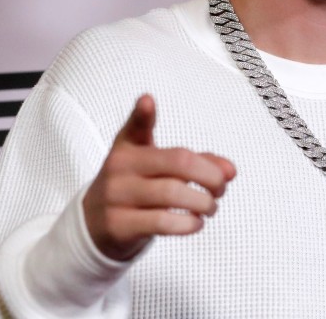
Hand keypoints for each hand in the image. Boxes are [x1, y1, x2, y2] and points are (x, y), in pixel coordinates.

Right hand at [83, 94, 236, 260]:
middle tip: (221, 188)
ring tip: (210, 207)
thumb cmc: (138, 189)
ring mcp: (116, 196)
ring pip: (173, 193)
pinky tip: (196, 223)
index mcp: (129, 147)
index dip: (142, 113)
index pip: (135, 126)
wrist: (95, 225)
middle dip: (211, 176)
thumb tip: (230, 171)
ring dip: (204, 203)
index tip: (147, 100)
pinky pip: (162, 222)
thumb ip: (197, 162)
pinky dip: (188, 223)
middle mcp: (119, 167)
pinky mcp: (118, 225)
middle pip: (178, 163)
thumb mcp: (159, 169)